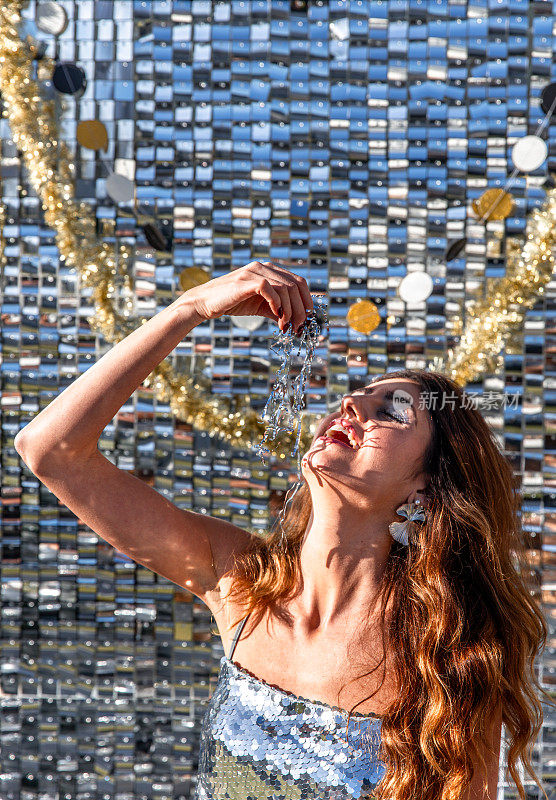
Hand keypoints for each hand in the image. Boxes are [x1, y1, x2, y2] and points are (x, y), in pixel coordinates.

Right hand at [184, 261, 313, 333]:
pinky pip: (269, 289)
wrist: (206, 302)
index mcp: (271, 270)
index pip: (299, 282)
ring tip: (285, 325)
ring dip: (290, 310)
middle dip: (301, 309)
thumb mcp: (261, 306)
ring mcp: (255, 271)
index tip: (306, 319)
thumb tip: (296, 323)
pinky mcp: (246, 281)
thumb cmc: (233, 303)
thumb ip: (278, 310)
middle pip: (296, 286)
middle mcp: (265, 267)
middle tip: (298, 327)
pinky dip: (277, 304)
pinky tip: (276, 316)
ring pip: (285, 288)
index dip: (307, 301)